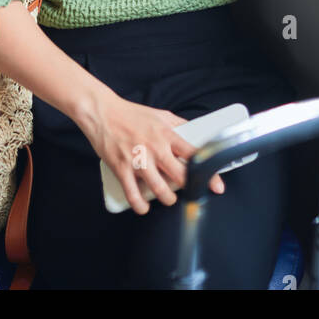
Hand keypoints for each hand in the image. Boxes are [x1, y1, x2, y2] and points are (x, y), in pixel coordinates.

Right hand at [76, 91, 226, 213]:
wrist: (102, 112)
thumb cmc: (131, 114)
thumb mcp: (160, 114)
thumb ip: (179, 125)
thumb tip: (196, 132)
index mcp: (166, 134)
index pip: (193, 155)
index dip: (208, 172)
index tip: (216, 185)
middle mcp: (155, 148)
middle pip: (179, 176)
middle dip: (188, 189)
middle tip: (190, 193)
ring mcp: (138, 159)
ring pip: (159, 189)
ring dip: (167, 198)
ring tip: (169, 197)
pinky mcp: (121, 168)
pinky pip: (133, 194)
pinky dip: (140, 205)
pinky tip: (144, 206)